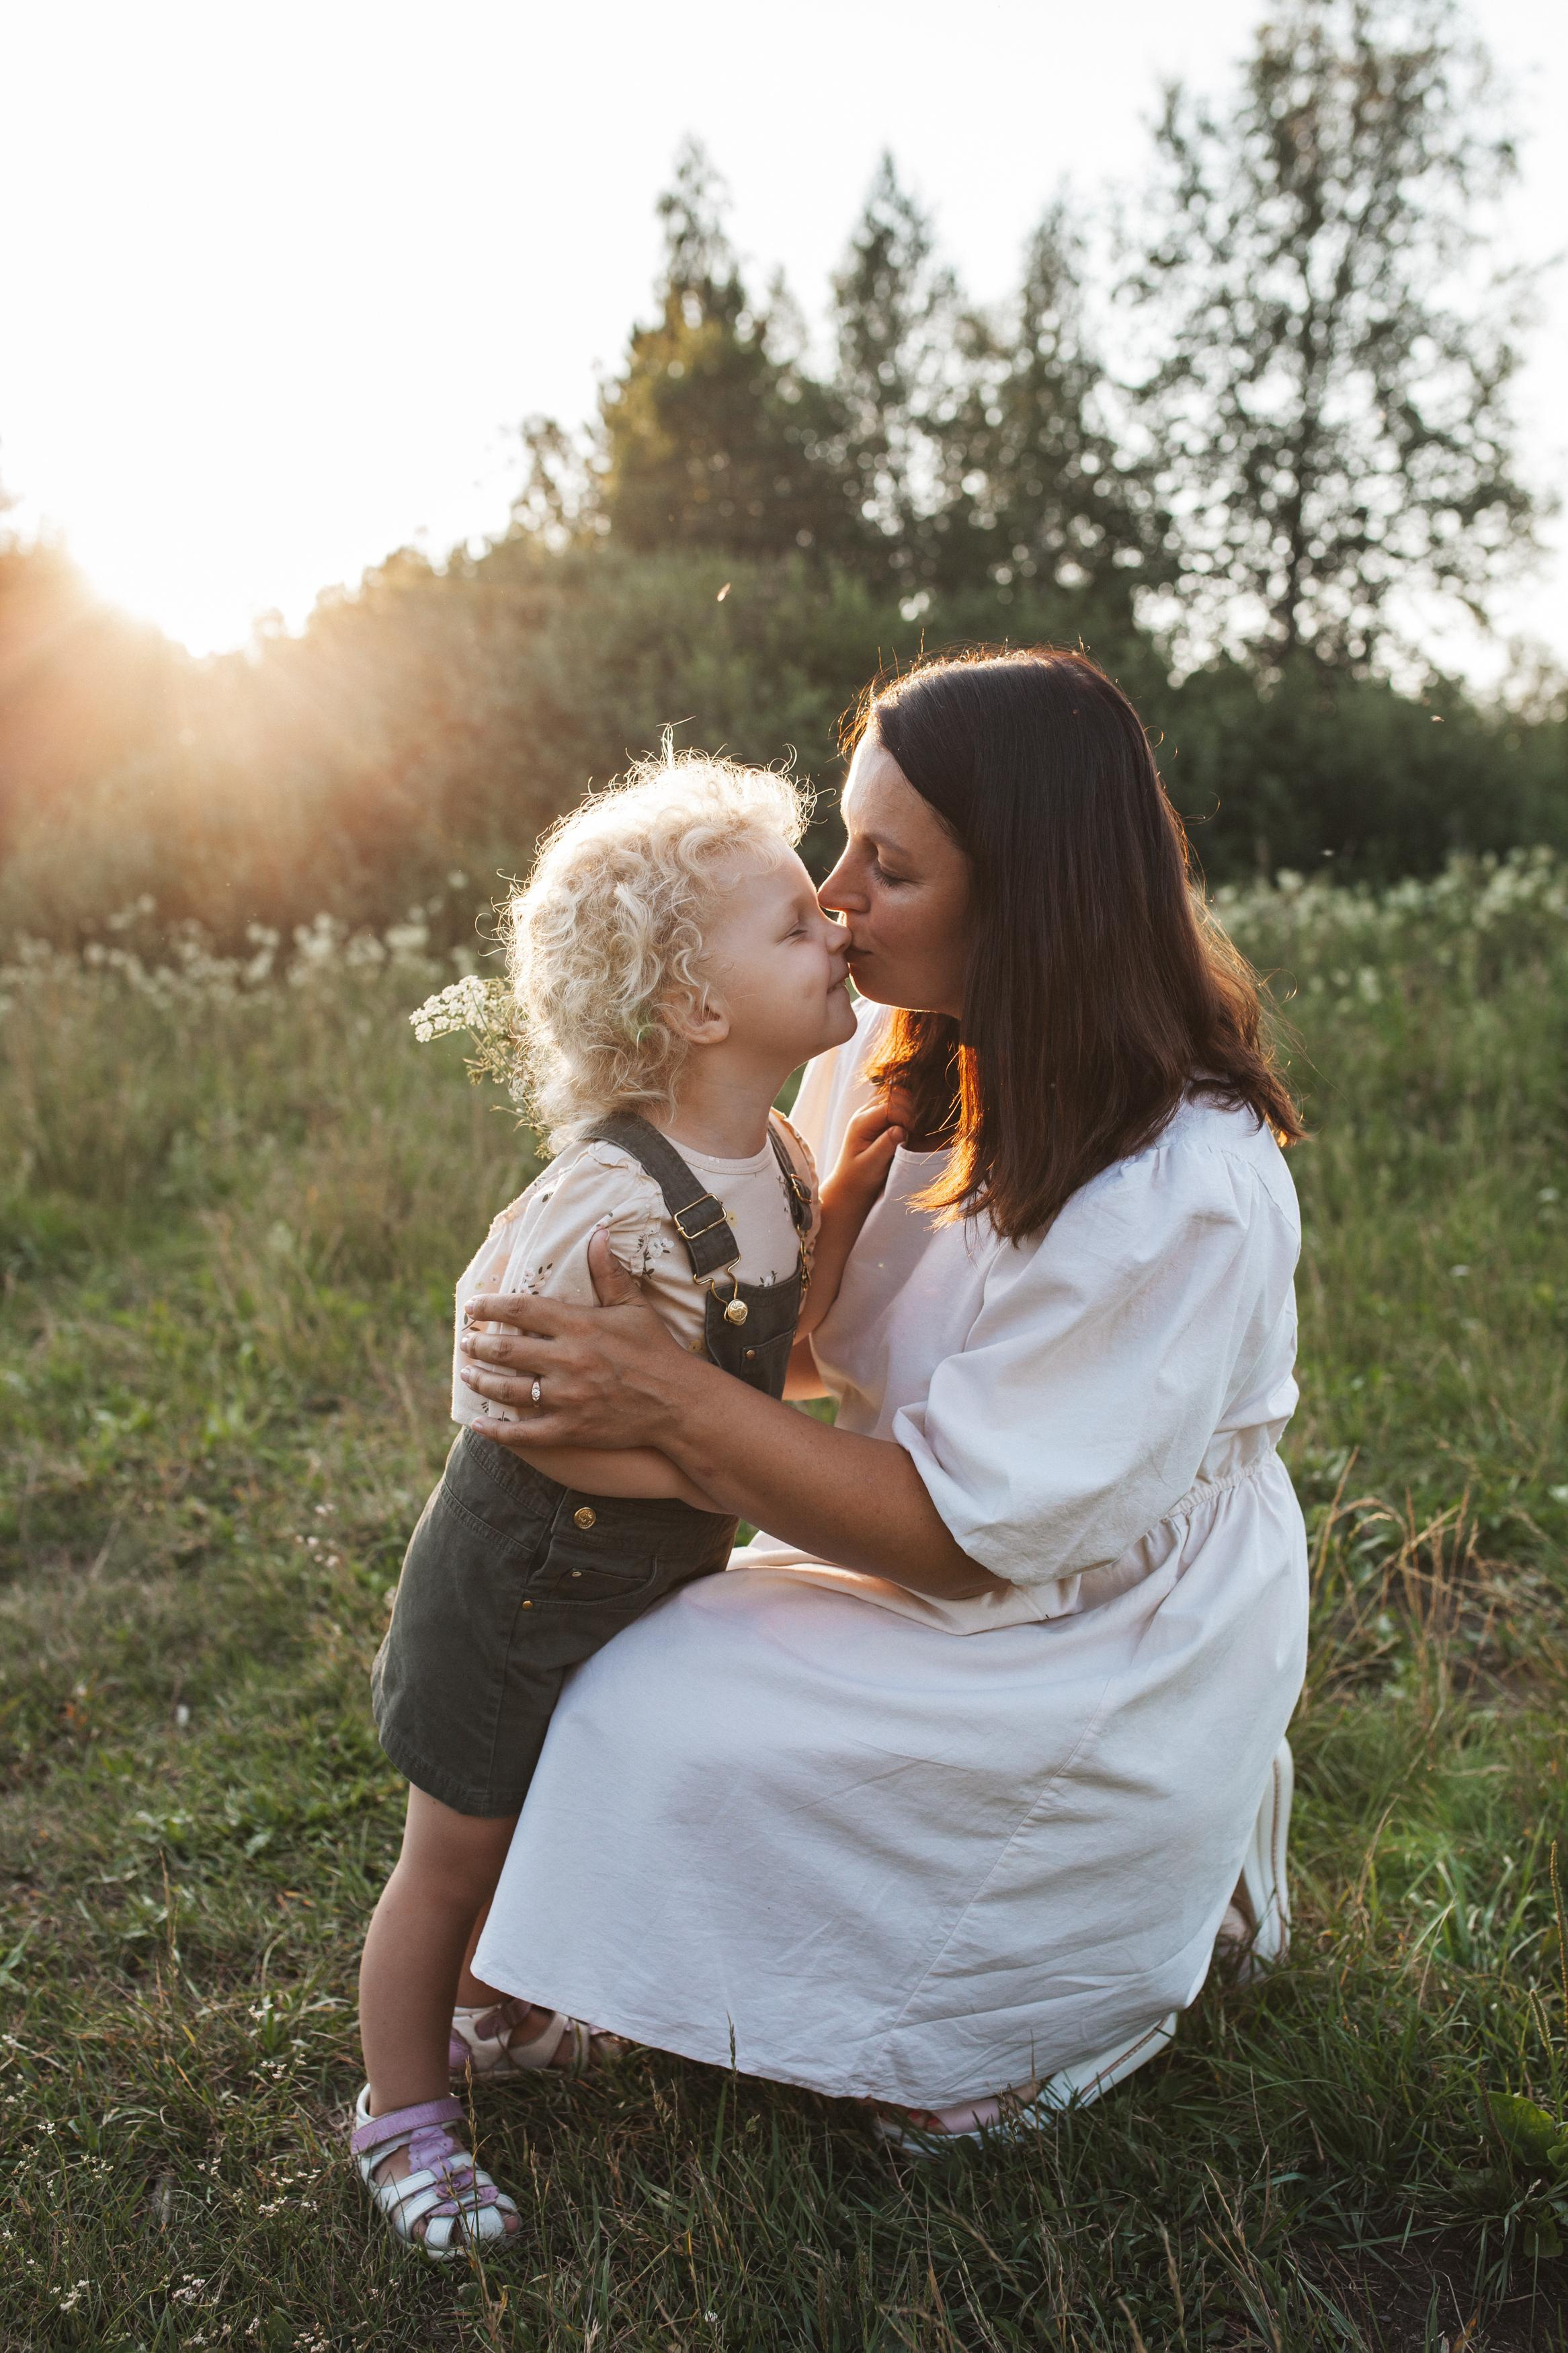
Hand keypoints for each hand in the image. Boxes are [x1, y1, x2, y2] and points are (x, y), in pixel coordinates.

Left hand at [459, 1230, 696, 1450]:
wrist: (678, 1403)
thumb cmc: (656, 1351)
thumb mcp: (634, 1307)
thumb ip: (609, 1273)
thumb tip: (597, 1233)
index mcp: (578, 1326)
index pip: (521, 1309)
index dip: (490, 1306)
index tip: (472, 1306)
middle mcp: (567, 1360)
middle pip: (506, 1348)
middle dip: (478, 1343)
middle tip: (464, 1340)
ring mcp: (566, 1398)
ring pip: (508, 1389)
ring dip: (481, 1380)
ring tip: (467, 1373)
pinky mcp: (570, 1429)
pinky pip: (524, 1433)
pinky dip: (497, 1431)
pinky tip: (478, 1426)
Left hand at [820, 1092, 905, 1215]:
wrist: (849, 1185)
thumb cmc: (860, 1178)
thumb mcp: (872, 1165)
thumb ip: (885, 1145)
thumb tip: (902, 1129)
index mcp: (861, 1123)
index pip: (888, 1107)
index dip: (906, 1116)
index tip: (914, 1132)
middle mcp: (863, 1114)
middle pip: (892, 1096)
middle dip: (908, 1108)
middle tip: (916, 1129)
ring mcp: (870, 1114)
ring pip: (894, 1097)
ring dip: (907, 1107)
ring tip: (914, 1127)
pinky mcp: (877, 1119)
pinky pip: (894, 1105)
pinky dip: (904, 1110)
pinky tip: (909, 1126)